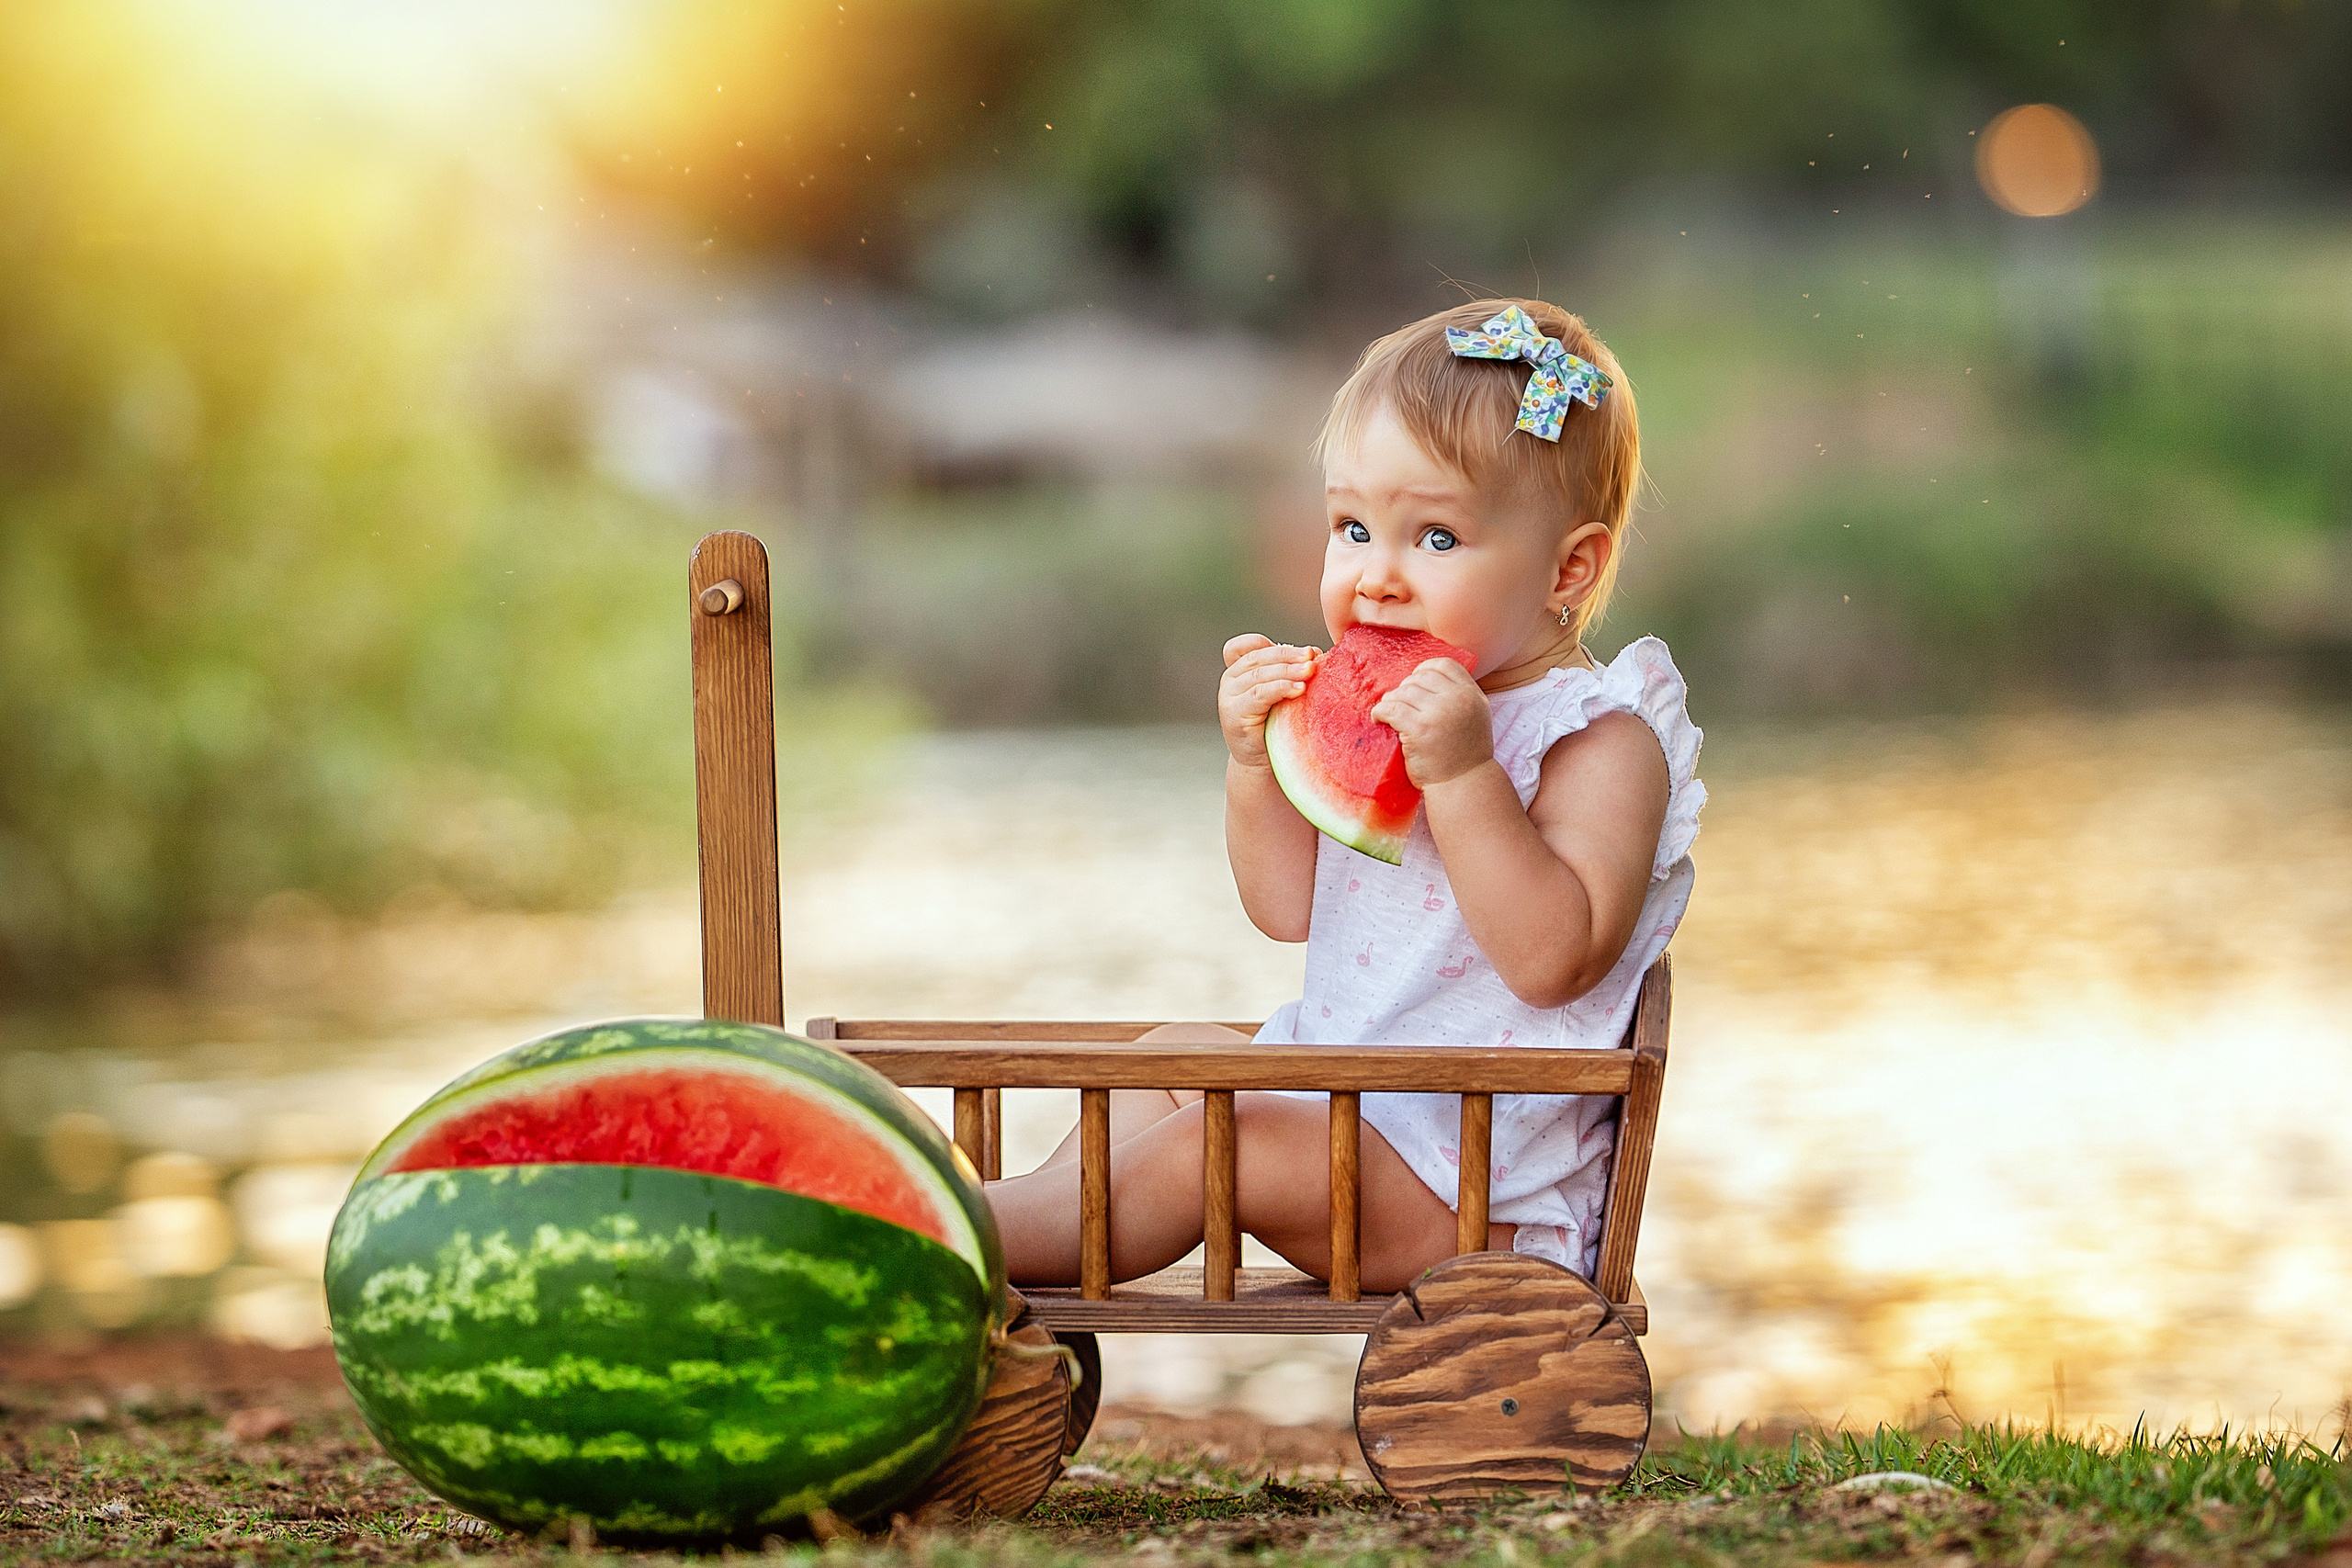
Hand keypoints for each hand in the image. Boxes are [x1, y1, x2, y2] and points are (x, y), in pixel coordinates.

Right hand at [1219, 634, 1318, 769]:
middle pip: (1257, 657)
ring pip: (1259, 675)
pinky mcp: (1233, 714)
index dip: (1268, 644)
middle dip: (1288, 655)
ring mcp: (1228, 697)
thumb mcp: (1281, 693)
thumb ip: (1287, 671)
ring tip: (1311, 670)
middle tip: (1312, 656)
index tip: (1302, 650)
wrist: (1264, 763)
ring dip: (1288, 670)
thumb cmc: (1277, 725)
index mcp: (1238, 670)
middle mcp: (1229, 680)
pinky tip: (1299, 689)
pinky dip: (1280, 688)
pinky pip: (1259, 694)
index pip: (1244, 646)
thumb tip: (1314, 651)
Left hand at [1370, 658, 1491, 786]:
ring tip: (1389, 715)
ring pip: (1402, 691)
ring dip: (1391, 701)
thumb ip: (1458, 696)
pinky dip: (1380, 712)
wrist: (1463, 785)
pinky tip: (1379, 719)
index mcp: (1472, 694)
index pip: (1443, 665)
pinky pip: (1391, 708)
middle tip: (1400, 706)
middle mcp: (1458, 699)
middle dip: (1405, 690)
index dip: (1424, 670)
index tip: (1414, 684)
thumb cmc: (1464, 756)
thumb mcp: (1474, 717)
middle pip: (1420, 678)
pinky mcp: (1419, 728)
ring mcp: (1438, 713)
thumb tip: (1424, 678)